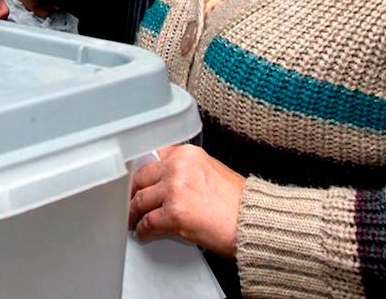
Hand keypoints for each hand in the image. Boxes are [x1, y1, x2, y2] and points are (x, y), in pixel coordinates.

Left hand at [128, 144, 245, 257]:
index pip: (152, 156)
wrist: (256, 222)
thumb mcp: (210, 171)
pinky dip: (143, 229)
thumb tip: (163, 179)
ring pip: (140, 199)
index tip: (135, 180)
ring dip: (134, 212)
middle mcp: (177, 167)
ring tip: (133, 219)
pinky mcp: (174, 214)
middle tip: (129, 201)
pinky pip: (148, 221)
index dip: (141, 171)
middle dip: (133, 191)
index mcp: (187, 154)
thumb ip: (185, 170)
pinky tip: (143, 232)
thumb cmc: (239, 202)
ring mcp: (174, 190)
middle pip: (141, 177)